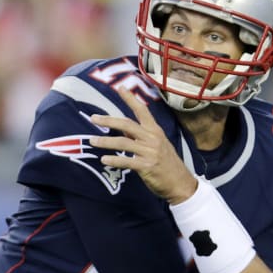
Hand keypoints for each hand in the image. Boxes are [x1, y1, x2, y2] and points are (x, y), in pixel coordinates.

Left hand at [90, 89, 198, 203]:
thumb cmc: (167, 164)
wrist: (180, 183)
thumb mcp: (156, 145)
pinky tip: (104, 160)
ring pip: (123, 142)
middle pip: (127, 124)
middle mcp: (153, 138)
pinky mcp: (147, 166)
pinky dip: (114, 160)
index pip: (142, 111)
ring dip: (106, 142)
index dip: (131, 99)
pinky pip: (127, 161)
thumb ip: (139, 136)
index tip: (121, 88)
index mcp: (155, 131)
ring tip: (92, 141)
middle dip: (109, 120)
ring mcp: (150, 152)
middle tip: (93, 118)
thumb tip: (122, 128)